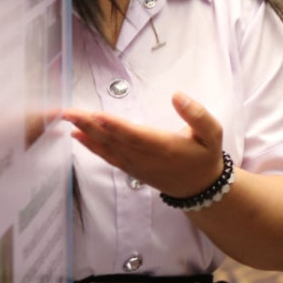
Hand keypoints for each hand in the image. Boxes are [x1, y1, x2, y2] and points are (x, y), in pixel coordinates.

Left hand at [61, 92, 226, 199]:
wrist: (200, 187)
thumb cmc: (205, 156)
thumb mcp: (213, 133)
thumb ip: (197, 114)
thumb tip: (177, 95)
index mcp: (165, 147)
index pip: (135, 135)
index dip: (115, 126)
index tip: (96, 115)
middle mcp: (146, 158)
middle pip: (114, 140)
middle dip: (91, 125)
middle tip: (69, 112)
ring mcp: (136, 165)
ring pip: (107, 148)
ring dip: (87, 133)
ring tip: (69, 120)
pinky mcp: (131, 169)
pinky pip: (108, 157)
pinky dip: (91, 147)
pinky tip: (78, 136)